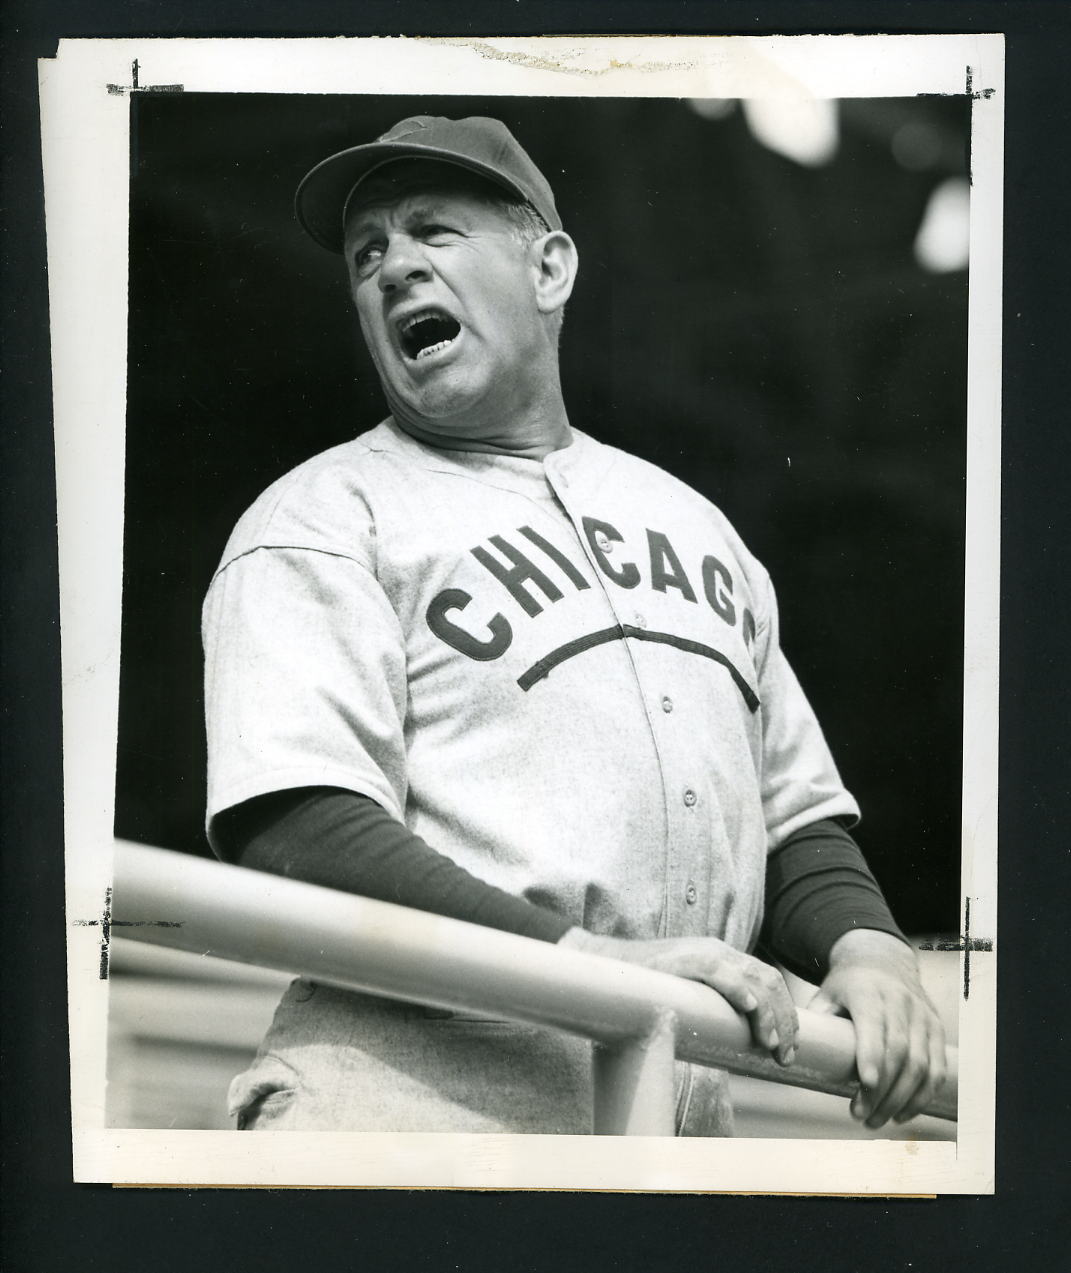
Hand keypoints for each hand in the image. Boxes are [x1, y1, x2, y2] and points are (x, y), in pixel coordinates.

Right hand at [560, 928, 797, 1064]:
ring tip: (770, 1044)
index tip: (789, 1051)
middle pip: (770, 980)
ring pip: (752, 976)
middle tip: (785, 1056)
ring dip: (768, 1013)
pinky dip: (736, 987)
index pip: (770, 981)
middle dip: (785, 1020)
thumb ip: (714, 1013)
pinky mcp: (680, 958)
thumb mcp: (692, 1000)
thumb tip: (740, 1049)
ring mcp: (701, 952)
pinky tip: (748, 1006)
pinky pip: (715, 969)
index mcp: (725, 960)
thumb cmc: (648, 991)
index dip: (787, 1016)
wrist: (608, 968)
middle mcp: (719, 952)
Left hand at [810, 928, 946, 1127]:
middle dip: (881, 1090)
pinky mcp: (936, 1029)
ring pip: (921, 1064)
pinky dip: (923, 1095)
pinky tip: (903, 1113)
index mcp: (868, 991)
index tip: (864, 1085)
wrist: (883, 961)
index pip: (874, 1025)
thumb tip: (792, 1051)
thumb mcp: (826, 993)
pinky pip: (937, 1068)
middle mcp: (900, 1001)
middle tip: (861, 1117)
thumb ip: (816, 1020)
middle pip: (898, 1052)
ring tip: (877, 1120)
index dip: (871, 1056)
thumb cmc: (848, 985)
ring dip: (901, 1099)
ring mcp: (922, 1015)